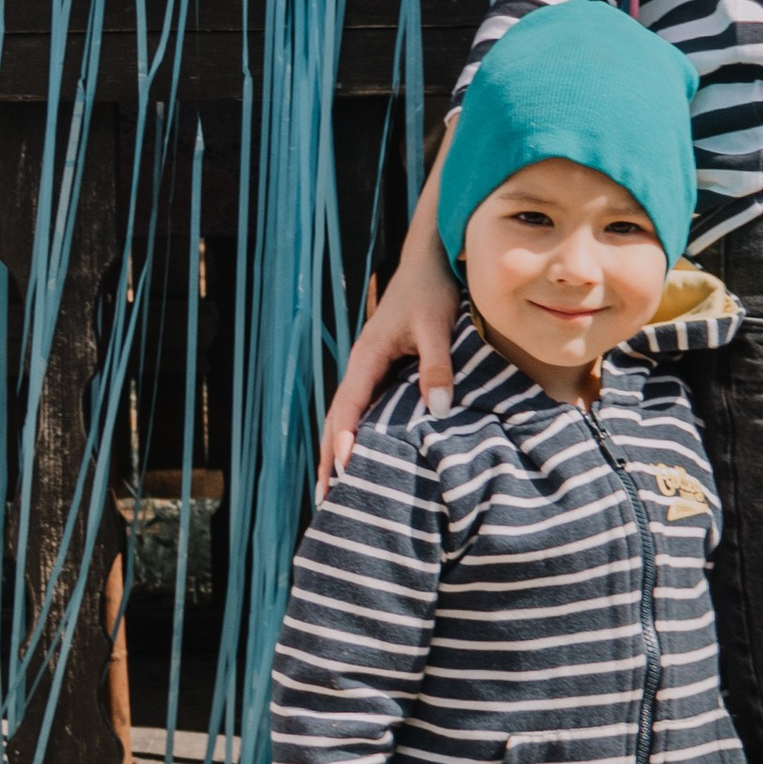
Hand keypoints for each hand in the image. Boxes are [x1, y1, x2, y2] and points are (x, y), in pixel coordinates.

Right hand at [317, 130, 460, 494]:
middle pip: (336, 420)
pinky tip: (364, 458)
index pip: (347, 407)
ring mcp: (369, 370)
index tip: (341, 474)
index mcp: (366, 357)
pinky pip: (362, 411)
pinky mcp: (381, 371)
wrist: (430, 260)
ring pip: (346, 418)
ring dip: (338, 452)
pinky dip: (355, 437)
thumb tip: (437, 410)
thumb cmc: (432, 291)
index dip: (343, 440)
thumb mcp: (437, 327)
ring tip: (335, 492)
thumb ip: (437, 367)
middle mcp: (361, 367)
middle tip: (324, 503)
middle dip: (329, 460)